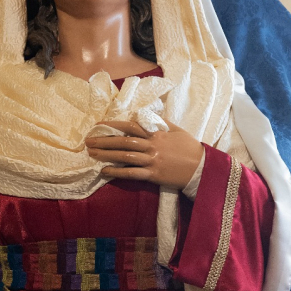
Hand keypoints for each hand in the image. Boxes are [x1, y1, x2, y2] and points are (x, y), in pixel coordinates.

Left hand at [86, 120, 203, 188]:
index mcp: (157, 134)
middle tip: (88, 141)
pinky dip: (117, 172)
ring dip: (107, 154)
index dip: (113, 125)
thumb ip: (161, 123)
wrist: (202, 168)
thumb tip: (146, 116)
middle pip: (124, 141)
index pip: (131, 126)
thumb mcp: (177, 130)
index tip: (99, 125)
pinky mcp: (153, 175)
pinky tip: (105, 171)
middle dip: (104, 140)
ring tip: (92, 153)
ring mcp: (152, 161)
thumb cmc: (190, 149)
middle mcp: (152, 146)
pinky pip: (132, 173)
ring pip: (125, 156)